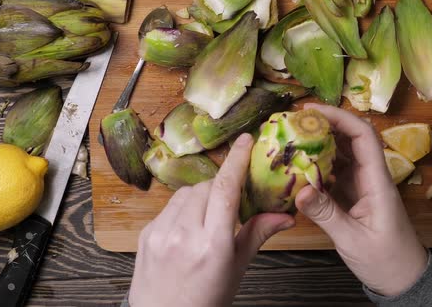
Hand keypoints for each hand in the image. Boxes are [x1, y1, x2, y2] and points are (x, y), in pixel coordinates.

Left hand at [129, 134, 294, 306]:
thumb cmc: (205, 301)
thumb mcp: (237, 269)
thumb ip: (257, 235)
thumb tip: (285, 216)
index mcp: (212, 245)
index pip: (226, 189)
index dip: (237, 160)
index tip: (245, 140)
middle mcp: (184, 235)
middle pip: (207, 187)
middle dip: (221, 188)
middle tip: (230, 204)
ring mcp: (161, 233)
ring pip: (187, 193)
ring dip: (202, 196)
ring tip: (208, 219)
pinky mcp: (146, 233)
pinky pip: (169, 206)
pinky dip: (183, 208)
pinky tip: (189, 227)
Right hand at [296, 103, 427, 296]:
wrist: (402, 279)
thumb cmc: (385, 260)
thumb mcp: (352, 239)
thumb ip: (326, 214)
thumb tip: (299, 190)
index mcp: (377, 181)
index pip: (363, 136)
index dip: (339, 118)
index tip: (311, 111)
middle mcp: (370, 176)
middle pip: (351, 138)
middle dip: (324, 124)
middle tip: (292, 122)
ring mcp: (361, 184)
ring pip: (341, 153)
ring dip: (319, 142)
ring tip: (290, 137)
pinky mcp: (353, 195)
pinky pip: (334, 171)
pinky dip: (317, 164)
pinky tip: (297, 165)